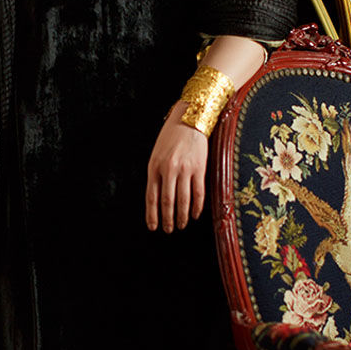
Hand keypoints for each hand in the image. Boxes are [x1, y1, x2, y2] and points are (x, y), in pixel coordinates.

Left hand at [146, 104, 208, 231]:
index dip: (152, 214)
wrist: (189, 118)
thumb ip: (156, 174)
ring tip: (180, 226)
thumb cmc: (171, 136)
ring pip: (183, 200)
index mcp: (154, 166)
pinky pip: (198, 192)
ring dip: (181, 216)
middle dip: (167, 219)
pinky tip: (194, 215)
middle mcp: (168, 169)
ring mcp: (185, 169)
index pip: (151, 197)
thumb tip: (157, 198)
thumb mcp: (156, 154)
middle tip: (168, 230)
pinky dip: (196, 207)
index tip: (153, 227)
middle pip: (167, 201)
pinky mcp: (199, 168)